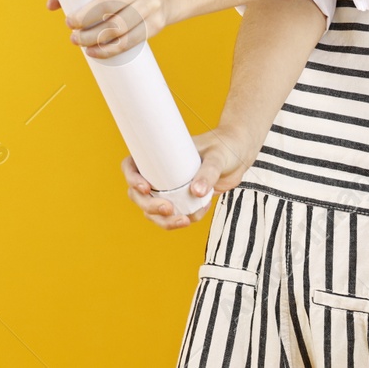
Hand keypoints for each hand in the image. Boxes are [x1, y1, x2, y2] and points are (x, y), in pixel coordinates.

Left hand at [47, 0, 174, 57]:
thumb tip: (50, 5)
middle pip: (112, 1)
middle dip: (87, 16)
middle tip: (69, 24)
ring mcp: (152, 3)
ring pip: (120, 25)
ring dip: (95, 36)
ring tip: (77, 40)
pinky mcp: (157, 23)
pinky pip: (131, 40)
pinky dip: (110, 49)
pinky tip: (93, 51)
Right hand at [121, 126, 259, 230]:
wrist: (237, 155)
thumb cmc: (223, 147)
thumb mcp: (216, 156)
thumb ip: (208, 173)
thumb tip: (196, 192)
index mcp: (156, 154)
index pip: (131, 166)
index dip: (131, 178)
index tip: (146, 188)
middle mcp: (157, 173)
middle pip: (138, 195)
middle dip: (149, 207)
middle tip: (168, 209)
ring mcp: (168, 189)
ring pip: (153, 211)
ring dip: (164, 221)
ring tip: (185, 220)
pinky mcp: (182, 201)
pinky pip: (174, 216)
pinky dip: (185, 219)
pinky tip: (202, 210)